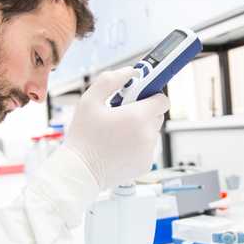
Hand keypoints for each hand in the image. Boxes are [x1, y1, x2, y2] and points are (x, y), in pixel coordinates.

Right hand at [63, 67, 168, 189]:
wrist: (80, 171)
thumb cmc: (83, 137)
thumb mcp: (90, 100)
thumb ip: (111, 80)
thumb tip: (131, 71)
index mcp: (138, 117)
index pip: (162, 100)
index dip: (151, 95)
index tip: (139, 96)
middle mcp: (148, 135)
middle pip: (156, 116)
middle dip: (143, 112)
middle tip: (121, 115)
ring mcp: (148, 152)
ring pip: (152, 132)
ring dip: (140, 129)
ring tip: (117, 133)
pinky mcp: (145, 164)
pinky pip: (147, 148)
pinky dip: (137, 145)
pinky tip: (118, 147)